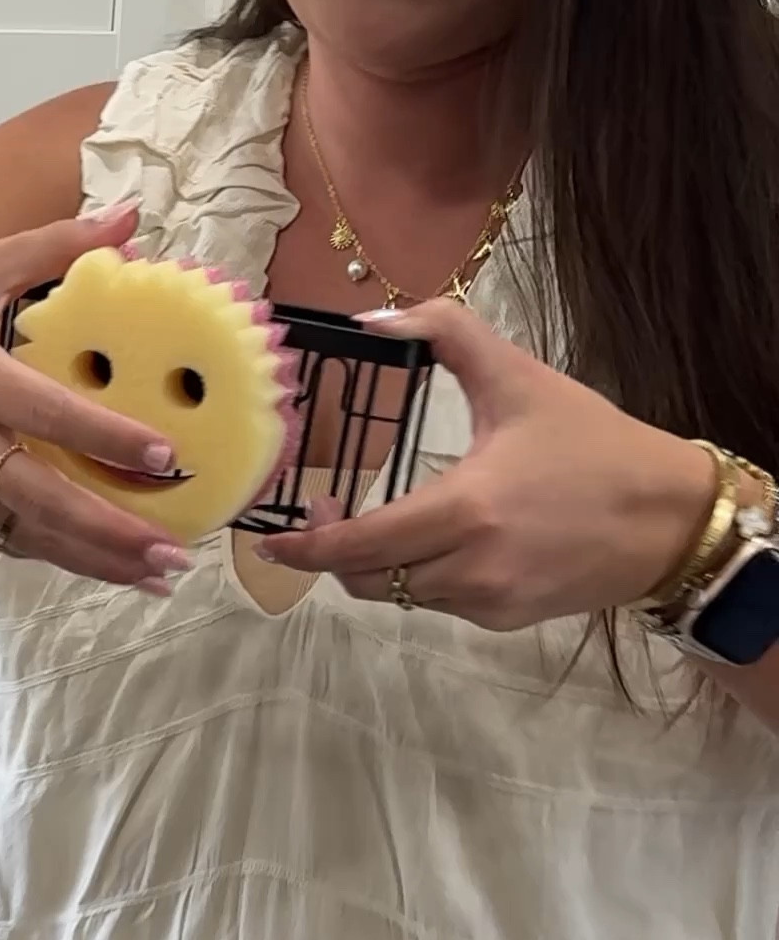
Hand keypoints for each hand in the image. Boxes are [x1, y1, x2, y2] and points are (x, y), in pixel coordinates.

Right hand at [0, 201, 195, 593]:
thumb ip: (51, 246)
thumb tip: (128, 216)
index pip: (46, 414)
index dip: (106, 438)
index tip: (166, 456)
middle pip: (40, 497)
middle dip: (110, 531)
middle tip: (174, 551)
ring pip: (26, 533)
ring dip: (94, 559)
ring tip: (158, 574)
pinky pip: (2, 541)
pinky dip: (55, 556)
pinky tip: (106, 565)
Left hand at [253, 295, 713, 627]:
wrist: (669, 518)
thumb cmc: (592, 445)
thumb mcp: (519, 378)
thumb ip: (446, 334)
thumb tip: (375, 318)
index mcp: (466, 510)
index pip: (360, 546)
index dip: (306, 549)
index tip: (270, 539)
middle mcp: (471, 568)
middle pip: (368, 580)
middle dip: (333, 555)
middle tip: (323, 516)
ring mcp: (488, 602)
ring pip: (401, 594)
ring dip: (381, 564)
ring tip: (382, 523)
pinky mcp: (506, 621)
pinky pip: (440, 604)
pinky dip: (425, 576)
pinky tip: (442, 541)